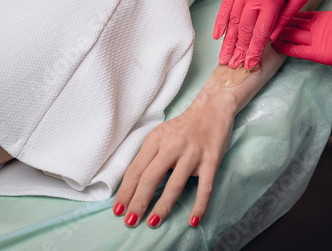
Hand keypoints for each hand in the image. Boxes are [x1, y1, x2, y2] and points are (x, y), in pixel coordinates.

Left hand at [113, 83, 235, 227]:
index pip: (136, 169)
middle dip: (138, 201)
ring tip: (153, 222)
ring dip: (162, 206)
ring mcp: (193, 153)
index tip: (118, 209)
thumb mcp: (161, 135)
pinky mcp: (211, 160)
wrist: (213, 108)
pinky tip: (193, 220)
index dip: (126, 191)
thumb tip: (132, 185)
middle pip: (151, 177)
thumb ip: (148, 155)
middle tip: (130, 221)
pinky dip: (199, 206)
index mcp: (156, 139)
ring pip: (175, 184)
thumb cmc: (183, 126)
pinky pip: (205, 187)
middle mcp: (173, 146)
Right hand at [213, 0, 314, 69]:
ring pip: (233, 21)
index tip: (249, 64)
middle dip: (238, 51)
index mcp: (272, 0)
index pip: (261, 31)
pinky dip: (220, 22)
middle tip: (232, 66)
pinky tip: (217, 36)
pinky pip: (225, 6)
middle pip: (244, 30)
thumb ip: (286, 17)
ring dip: (227, 42)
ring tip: (223, 58)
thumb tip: (272, 39)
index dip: (254, 50)